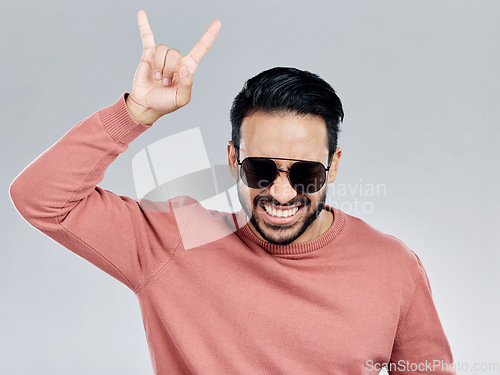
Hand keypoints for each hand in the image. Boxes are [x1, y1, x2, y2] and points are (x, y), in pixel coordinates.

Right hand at [126, 10, 220, 124]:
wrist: (147, 104)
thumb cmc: (166, 103)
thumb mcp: (181, 99)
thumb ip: (186, 85)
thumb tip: (184, 67)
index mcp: (188, 68)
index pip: (200, 49)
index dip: (209, 36)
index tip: (217, 23)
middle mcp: (176, 60)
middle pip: (175, 53)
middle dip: (169, 69)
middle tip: (165, 82)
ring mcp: (163, 57)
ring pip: (163, 50)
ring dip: (160, 66)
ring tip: (158, 78)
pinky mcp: (148, 55)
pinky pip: (147, 37)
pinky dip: (144, 25)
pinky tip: (142, 14)